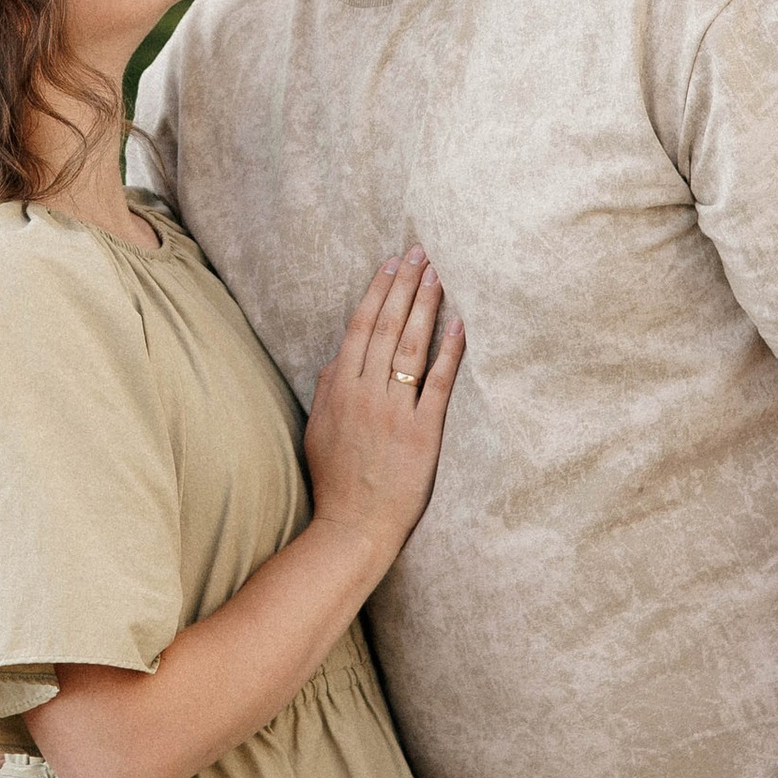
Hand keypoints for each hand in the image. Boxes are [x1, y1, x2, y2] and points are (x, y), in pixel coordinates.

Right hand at [303, 248, 463, 583]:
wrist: (355, 525)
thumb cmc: (335, 480)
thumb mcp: (318, 429)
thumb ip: (327, 390)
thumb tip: (337, 360)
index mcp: (339, 388)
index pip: (360, 327)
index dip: (377, 291)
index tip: (391, 264)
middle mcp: (366, 392)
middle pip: (387, 326)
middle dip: (406, 286)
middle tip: (421, 252)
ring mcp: (395, 410)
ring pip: (411, 346)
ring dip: (426, 306)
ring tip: (438, 275)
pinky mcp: (423, 432)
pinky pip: (438, 383)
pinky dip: (449, 351)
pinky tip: (459, 325)